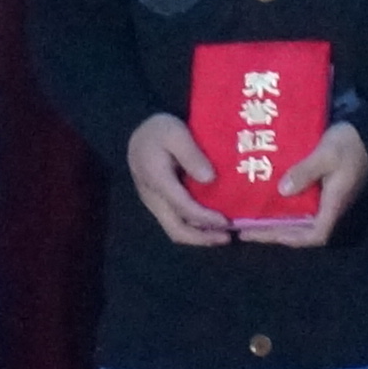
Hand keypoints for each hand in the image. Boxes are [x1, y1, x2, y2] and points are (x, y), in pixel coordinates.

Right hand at [127, 112, 234, 247]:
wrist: (140, 133)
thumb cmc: (159, 130)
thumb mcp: (176, 133)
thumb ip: (191, 155)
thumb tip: (209, 178)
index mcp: (157, 181)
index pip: (183, 207)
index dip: (205, 218)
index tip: (226, 221)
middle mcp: (154, 198)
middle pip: (176, 229)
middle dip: (202, 238)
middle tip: (227, 238)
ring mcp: (156, 204)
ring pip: (176, 229)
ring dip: (199, 236)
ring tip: (224, 235)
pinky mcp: (160, 204)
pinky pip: (176, 222)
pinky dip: (195, 227)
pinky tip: (212, 224)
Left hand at [243, 122, 367, 247]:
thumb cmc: (349, 144)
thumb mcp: (325, 155)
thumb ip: (305, 172)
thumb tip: (282, 191)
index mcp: (334, 204)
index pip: (315, 235)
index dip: (290, 238)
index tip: (264, 234)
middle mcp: (330, 207)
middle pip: (302, 231)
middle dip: (274, 233)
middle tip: (245, 230)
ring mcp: (328, 199)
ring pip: (300, 219)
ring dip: (277, 221)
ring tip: (250, 217)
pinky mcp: (324, 189)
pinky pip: (301, 204)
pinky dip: (284, 206)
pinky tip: (267, 198)